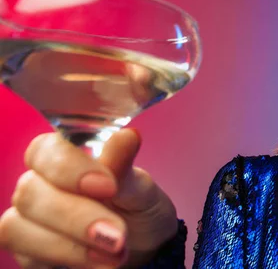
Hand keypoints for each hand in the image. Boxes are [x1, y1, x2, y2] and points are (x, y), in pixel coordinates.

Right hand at [0, 129, 178, 267]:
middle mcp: (39, 183)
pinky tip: (98, 264)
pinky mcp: (27, 251)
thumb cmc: (139, 207)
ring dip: (70, 245)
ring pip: (18, 227)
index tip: (108, 187)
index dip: (70, 168)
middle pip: (30, 192)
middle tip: (118, 235)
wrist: (145, 248)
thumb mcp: (141, 188)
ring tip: (115, 253)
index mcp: (63, 155)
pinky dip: (64, 261)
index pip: (45, 149)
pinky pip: (25, 257)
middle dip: (76, 217)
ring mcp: (27, 218)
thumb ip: (125, 166)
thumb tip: (128, 136)